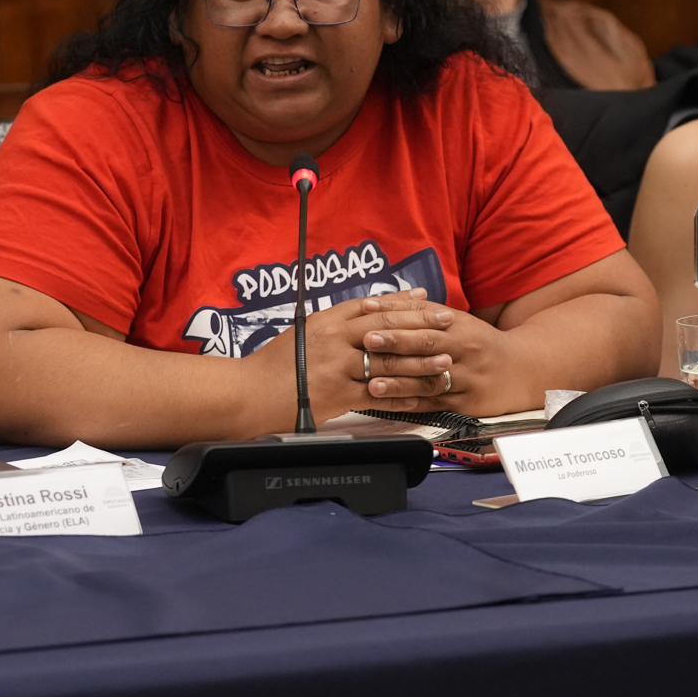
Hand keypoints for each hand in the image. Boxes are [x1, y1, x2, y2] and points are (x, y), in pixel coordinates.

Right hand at [244, 288, 452, 422]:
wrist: (250, 393)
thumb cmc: (273, 366)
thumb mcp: (303, 334)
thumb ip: (333, 326)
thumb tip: (364, 319)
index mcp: (326, 321)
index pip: (372, 306)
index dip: (402, 302)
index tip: (426, 300)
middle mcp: (334, 339)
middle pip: (387, 329)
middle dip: (421, 326)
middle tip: (448, 324)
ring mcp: (337, 367)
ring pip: (388, 361)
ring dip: (420, 362)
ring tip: (445, 361)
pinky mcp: (338, 395)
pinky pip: (378, 395)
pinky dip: (401, 395)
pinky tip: (420, 396)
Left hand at [353, 289, 529, 419]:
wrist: (521, 370)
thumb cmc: (479, 343)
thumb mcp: (455, 321)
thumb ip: (418, 311)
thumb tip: (377, 302)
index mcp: (458, 325)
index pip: (423, 317)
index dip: (396, 315)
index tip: (369, 312)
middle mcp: (464, 349)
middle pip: (427, 345)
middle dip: (396, 342)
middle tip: (367, 341)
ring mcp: (466, 378)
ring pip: (430, 379)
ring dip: (400, 382)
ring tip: (373, 384)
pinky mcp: (467, 404)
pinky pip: (435, 404)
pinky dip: (412, 405)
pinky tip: (390, 406)